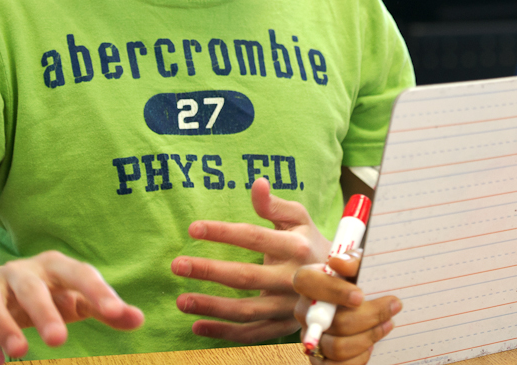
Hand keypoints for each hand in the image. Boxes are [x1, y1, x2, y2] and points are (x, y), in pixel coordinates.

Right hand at [0, 251, 142, 364]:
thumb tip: (139, 320)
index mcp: (56, 266)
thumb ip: (106, 309)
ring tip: (20, 352)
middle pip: (33, 288)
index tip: (115, 312)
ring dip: (5, 327)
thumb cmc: (48, 295)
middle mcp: (23, 271)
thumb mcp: (76, 300)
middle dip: (45, 313)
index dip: (98, 292)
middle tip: (59, 341)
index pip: (81, 274)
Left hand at [173, 177, 328, 342]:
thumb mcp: (299, 219)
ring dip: (211, 307)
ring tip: (181, 300)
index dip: (223, 232)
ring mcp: (289, 305)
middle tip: (177, 265)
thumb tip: (256, 183)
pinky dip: (224, 333)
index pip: (255, 237)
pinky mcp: (284, 326)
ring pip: (246, 310)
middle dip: (209, 270)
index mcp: (297, 247)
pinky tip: (197, 326)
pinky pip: (251, 333)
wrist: (339, 280)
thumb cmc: (309, 242)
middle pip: (246, 277)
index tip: (193, 228)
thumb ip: (275, 205)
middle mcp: (295, 278)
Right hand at [293, 253, 400, 364]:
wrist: (360, 298)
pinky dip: (360, 357)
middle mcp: (305, 312)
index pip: (307, 282)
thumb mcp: (359, 263)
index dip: (333, 290)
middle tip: (393, 307)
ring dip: (369, 336)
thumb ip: (353, 260)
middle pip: (332, 321)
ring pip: (337, 347)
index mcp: (309, 282)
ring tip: (388, 324)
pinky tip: (372, 344)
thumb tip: (340, 264)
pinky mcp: (320, 359)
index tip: (360, 295)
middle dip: (368, 316)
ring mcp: (311, 337)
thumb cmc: (359, 277)